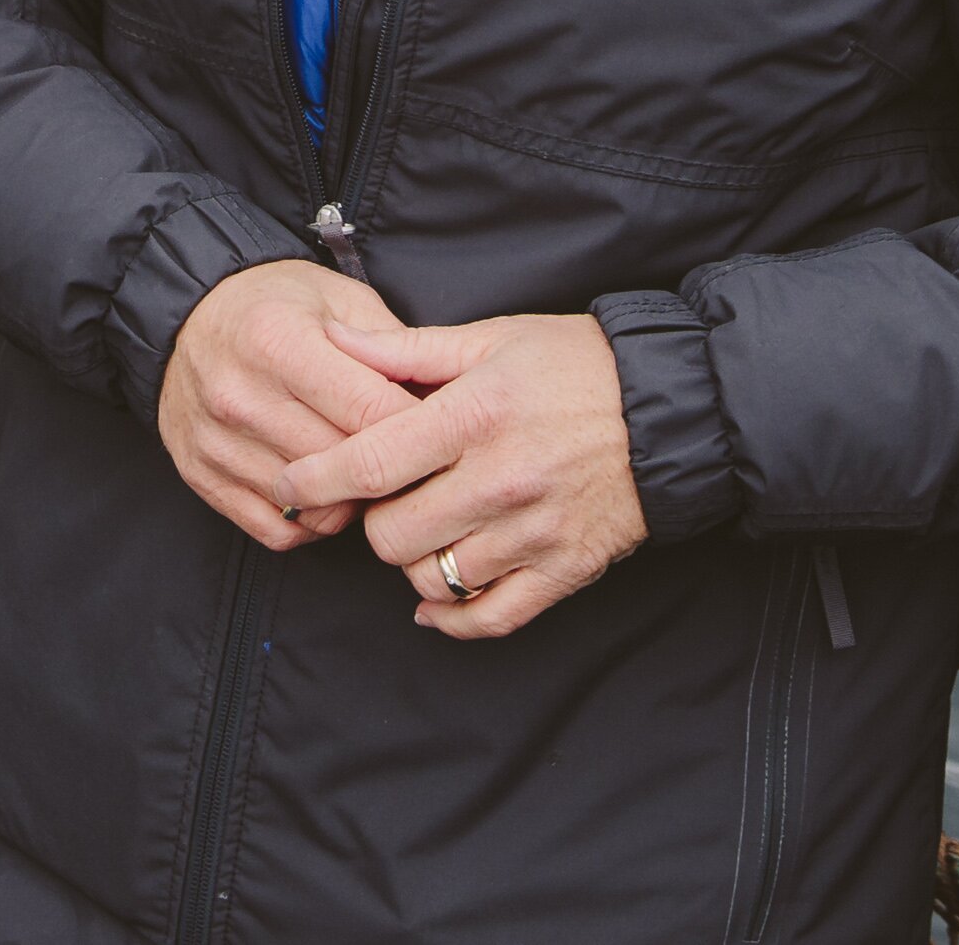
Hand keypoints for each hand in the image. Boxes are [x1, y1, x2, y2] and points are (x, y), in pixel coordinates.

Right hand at [160, 257, 419, 549]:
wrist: (188, 317)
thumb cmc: (275, 305)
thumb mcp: (339, 298)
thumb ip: (392, 347)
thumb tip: (444, 402)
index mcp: (277, 341)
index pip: (371, 412)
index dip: (418, 428)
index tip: (443, 432)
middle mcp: (240, 395)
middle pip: (344, 465)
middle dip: (389, 468)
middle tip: (410, 458)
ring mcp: (216, 442)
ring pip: (314, 508)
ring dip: (351, 499)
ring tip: (363, 470)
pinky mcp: (202, 476)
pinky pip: (278, 531)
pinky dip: (311, 522)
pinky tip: (323, 490)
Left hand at [280, 311, 648, 638]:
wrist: (670, 408)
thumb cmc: (573, 365)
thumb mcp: (491, 339)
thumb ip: (407, 350)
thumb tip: (335, 341)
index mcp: (475, 415)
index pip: (371, 461)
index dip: (315, 480)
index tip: (288, 485)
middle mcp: (500, 479)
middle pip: (392, 535)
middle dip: (371, 521)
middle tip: (381, 501)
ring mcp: (534, 533)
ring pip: (434, 580)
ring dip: (413, 562)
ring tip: (423, 531)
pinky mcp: (564, 570)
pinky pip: (490, 618)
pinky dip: (452, 618)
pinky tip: (438, 599)